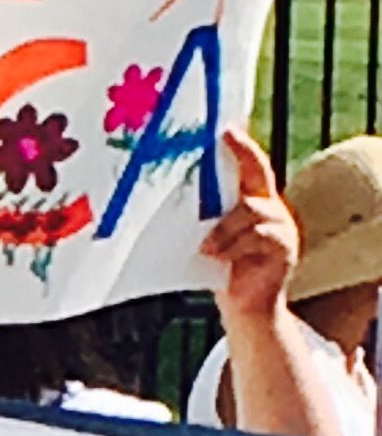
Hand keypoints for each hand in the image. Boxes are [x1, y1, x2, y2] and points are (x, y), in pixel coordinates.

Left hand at [204, 130, 299, 323]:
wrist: (245, 306)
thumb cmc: (218, 267)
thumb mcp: (206, 236)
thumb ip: (197, 216)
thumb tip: (150, 197)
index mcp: (254, 200)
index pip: (252, 165)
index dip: (241, 146)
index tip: (224, 129)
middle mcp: (272, 208)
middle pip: (252, 185)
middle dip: (228, 183)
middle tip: (203, 186)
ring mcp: (282, 228)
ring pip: (250, 213)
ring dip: (223, 230)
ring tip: (205, 248)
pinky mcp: (285, 250)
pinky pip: (258, 238)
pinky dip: (233, 247)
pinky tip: (218, 258)